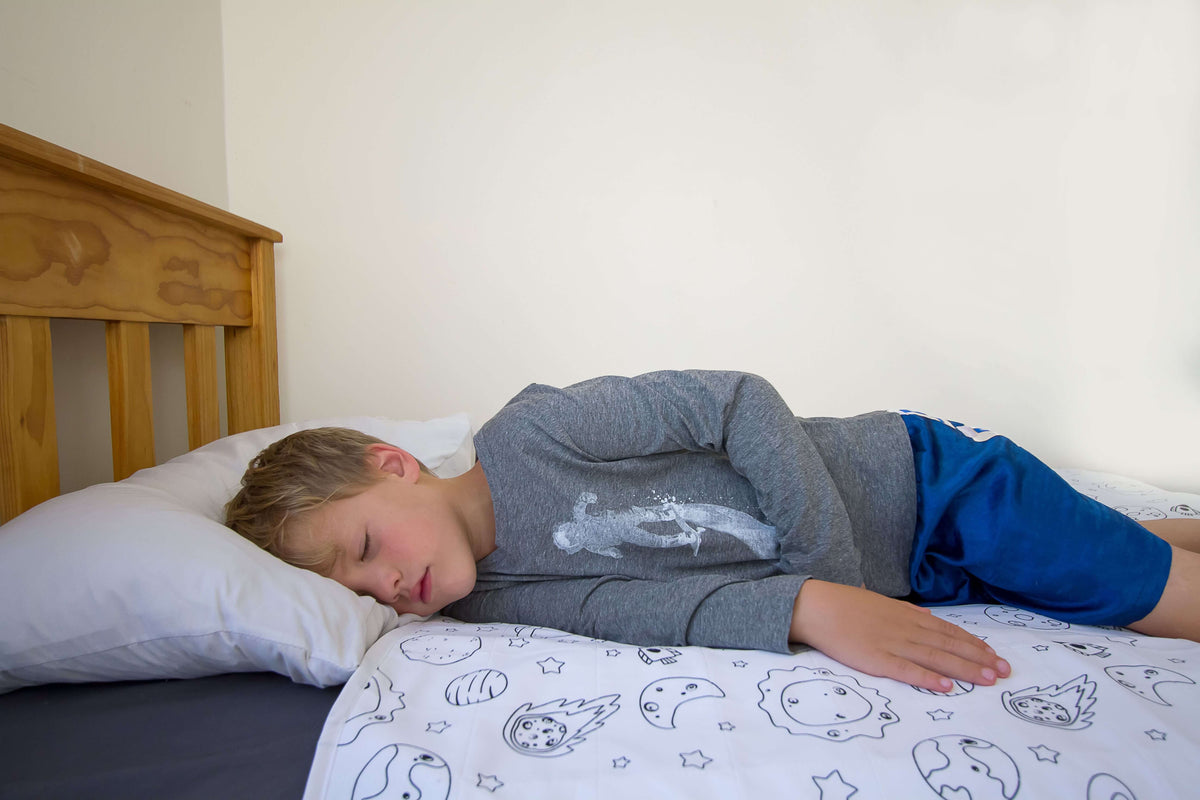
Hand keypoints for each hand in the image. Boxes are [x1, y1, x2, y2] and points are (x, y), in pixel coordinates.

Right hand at [789, 580, 1010, 692]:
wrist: (816, 606)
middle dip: (979, 658)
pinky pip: (907, 671)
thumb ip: (906, 611)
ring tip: (988, 679)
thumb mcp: (880, 602)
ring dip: (965, 669)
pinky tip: (947, 686)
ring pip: (936, 658)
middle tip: (1005, 671)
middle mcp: (906, 629)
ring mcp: (892, 645)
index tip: (994, 654)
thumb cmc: (846, 605)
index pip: (948, 631)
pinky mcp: (876, 660)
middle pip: (949, 645)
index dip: (973, 643)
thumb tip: (927, 616)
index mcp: (907, 616)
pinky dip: (929, 678)